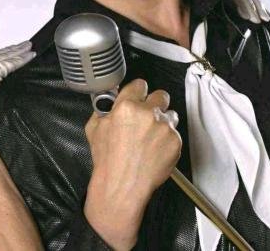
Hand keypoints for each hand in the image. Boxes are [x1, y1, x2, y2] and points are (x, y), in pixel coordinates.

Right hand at [83, 79, 181, 249]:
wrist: (122, 186)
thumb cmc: (107, 161)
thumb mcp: (94, 129)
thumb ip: (103, 110)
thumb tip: (109, 102)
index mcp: (126, 106)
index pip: (140, 84)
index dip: (138, 91)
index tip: (138, 96)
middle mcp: (147, 113)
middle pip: (161, 95)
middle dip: (154, 103)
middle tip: (148, 115)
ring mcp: (164, 127)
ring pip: (171, 114)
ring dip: (163, 121)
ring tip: (152, 136)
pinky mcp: (175, 142)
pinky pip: (175, 134)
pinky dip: (167, 140)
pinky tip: (155, 150)